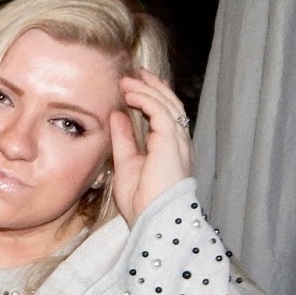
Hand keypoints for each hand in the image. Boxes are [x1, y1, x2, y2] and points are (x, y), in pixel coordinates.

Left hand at [109, 69, 193, 225]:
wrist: (154, 221)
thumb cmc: (142, 202)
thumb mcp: (126, 164)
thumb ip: (124, 139)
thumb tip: (117, 116)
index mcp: (169, 150)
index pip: (164, 116)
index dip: (150, 99)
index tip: (133, 87)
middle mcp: (178, 143)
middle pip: (169, 105)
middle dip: (153, 87)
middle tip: (135, 74)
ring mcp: (178, 142)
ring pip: (166, 105)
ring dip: (147, 90)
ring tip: (128, 80)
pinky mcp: (172, 142)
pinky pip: (161, 112)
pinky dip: (145, 100)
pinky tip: (130, 95)